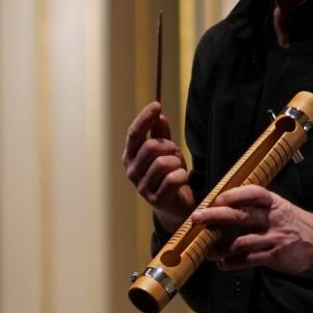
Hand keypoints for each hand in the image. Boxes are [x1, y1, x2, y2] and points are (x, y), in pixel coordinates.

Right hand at [122, 101, 194, 229]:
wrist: (174, 207)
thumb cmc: (168, 175)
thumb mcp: (165, 152)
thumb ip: (160, 135)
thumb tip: (159, 115)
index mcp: (130, 157)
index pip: (134, 134)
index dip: (145, 118)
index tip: (157, 105)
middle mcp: (131, 171)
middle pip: (151, 147)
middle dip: (169, 146)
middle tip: (176, 153)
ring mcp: (142, 187)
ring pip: (163, 163)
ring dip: (177, 162)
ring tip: (179, 168)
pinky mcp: (155, 199)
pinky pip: (172, 179)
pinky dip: (182, 176)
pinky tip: (182, 179)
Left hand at [190, 184, 312, 273]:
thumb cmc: (294, 223)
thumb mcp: (280, 208)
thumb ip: (257, 207)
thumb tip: (225, 205)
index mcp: (274, 203)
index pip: (253, 194)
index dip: (234, 195)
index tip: (216, 198)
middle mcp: (273, 219)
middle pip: (241, 215)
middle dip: (215, 216)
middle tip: (197, 218)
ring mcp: (274, 238)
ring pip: (241, 241)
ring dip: (220, 247)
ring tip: (207, 250)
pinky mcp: (275, 256)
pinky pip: (249, 259)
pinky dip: (233, 262)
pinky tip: (222, 264)